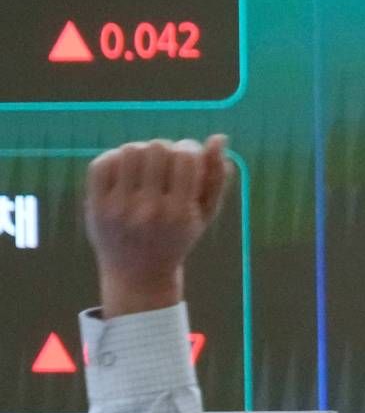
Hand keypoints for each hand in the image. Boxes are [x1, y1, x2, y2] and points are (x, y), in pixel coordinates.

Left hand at [85, 135, 232, 314]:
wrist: (138, 275)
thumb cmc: (177, 238)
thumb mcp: (204, 214)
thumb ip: (216, 178)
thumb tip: (219, 138)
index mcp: (180, 213)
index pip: (185, 158)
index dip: (189, 148)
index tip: (189, 157)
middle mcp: (149, 210)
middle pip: (156, 148)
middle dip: (165, 149)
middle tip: (166, 163)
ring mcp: (120, 209)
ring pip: (129, 150)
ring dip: (141, 152)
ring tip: (146, 167)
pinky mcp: (96, 207)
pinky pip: (103, 163)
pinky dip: (115, 160)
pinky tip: (125, 171)